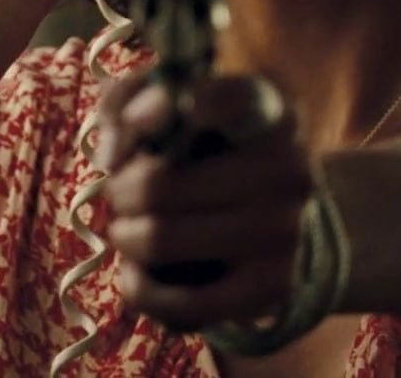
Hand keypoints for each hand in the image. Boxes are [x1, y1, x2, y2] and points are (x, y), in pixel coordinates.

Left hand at [96, 73, 314, 331]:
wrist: (280, 220)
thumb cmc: (211, 153)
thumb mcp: (181, 108)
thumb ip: (132, 99)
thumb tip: (112, 149)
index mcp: (271, 113)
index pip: (225, 98)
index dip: (162, 107)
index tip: (133, 123)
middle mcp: (289, 170)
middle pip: (159, 184)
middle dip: (120, 189)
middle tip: (121, 192)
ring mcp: (284, 233)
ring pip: (160, 240)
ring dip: (124, 235)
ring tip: (128, 228)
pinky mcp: (270, 290)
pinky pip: (180, 303)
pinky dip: (140, 288)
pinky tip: (137, 272)